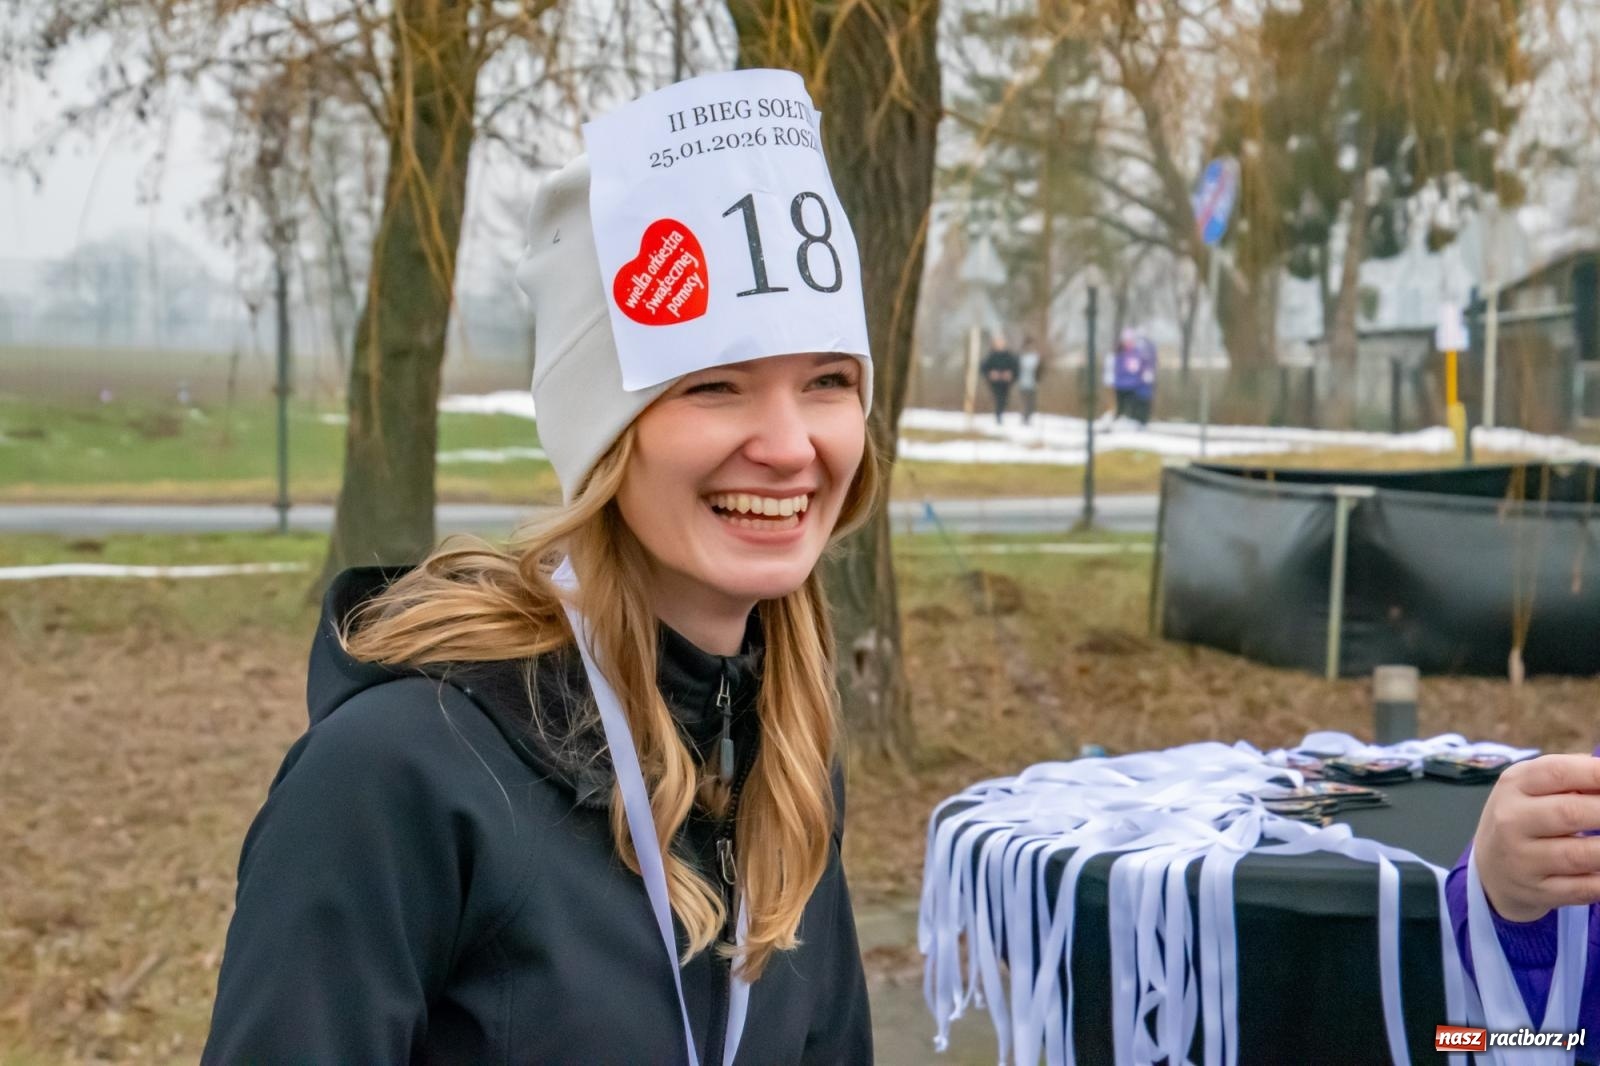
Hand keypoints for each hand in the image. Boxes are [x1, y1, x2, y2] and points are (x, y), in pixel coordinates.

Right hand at [1472, 754, 1599, 921]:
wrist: (1490, 870)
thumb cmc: (1525, 818)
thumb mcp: (1533, 789)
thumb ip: (1571, 778)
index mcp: (1513, 786)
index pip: (1557, 772)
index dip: (1597, 774)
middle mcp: (1511, 820)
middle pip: (1571, 812)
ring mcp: (1522, 859)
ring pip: (1580, 854)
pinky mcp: (1537, 891)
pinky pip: (1584, 888)